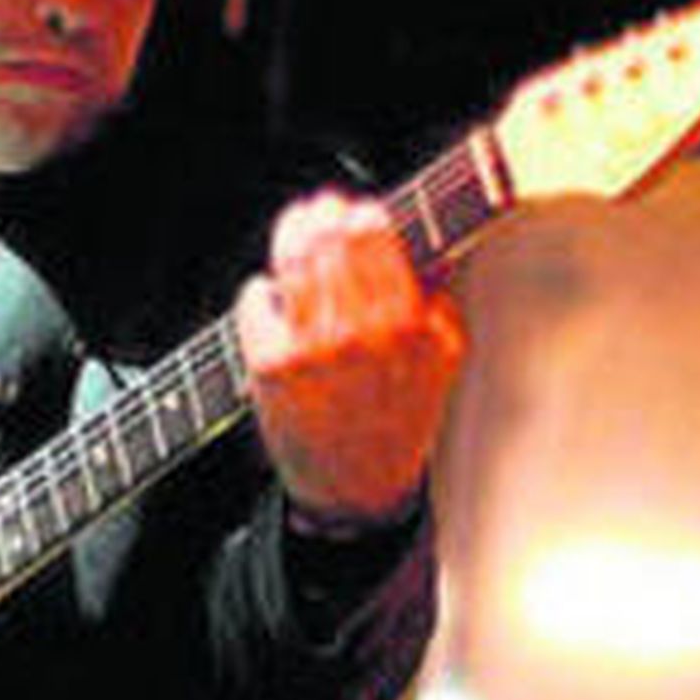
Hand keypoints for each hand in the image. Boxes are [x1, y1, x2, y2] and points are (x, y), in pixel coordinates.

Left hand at [234, 191, 464, 526]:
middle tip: (316, 214)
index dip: (361, 213)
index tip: (357, 211)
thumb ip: (438, 300)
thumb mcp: (442, 359)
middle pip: (329, 239)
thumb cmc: (397, 421)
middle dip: (319, 218)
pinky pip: (256, 299)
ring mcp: (314, 349)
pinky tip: (273, 300)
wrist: (356, 489)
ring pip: (292, 261)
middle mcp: (363, 334)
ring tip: (293, 239)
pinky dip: (260, 292)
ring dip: (289, 242)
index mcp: (411, 326)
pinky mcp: (271, 366)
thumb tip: (426, 244)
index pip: (376, 236)